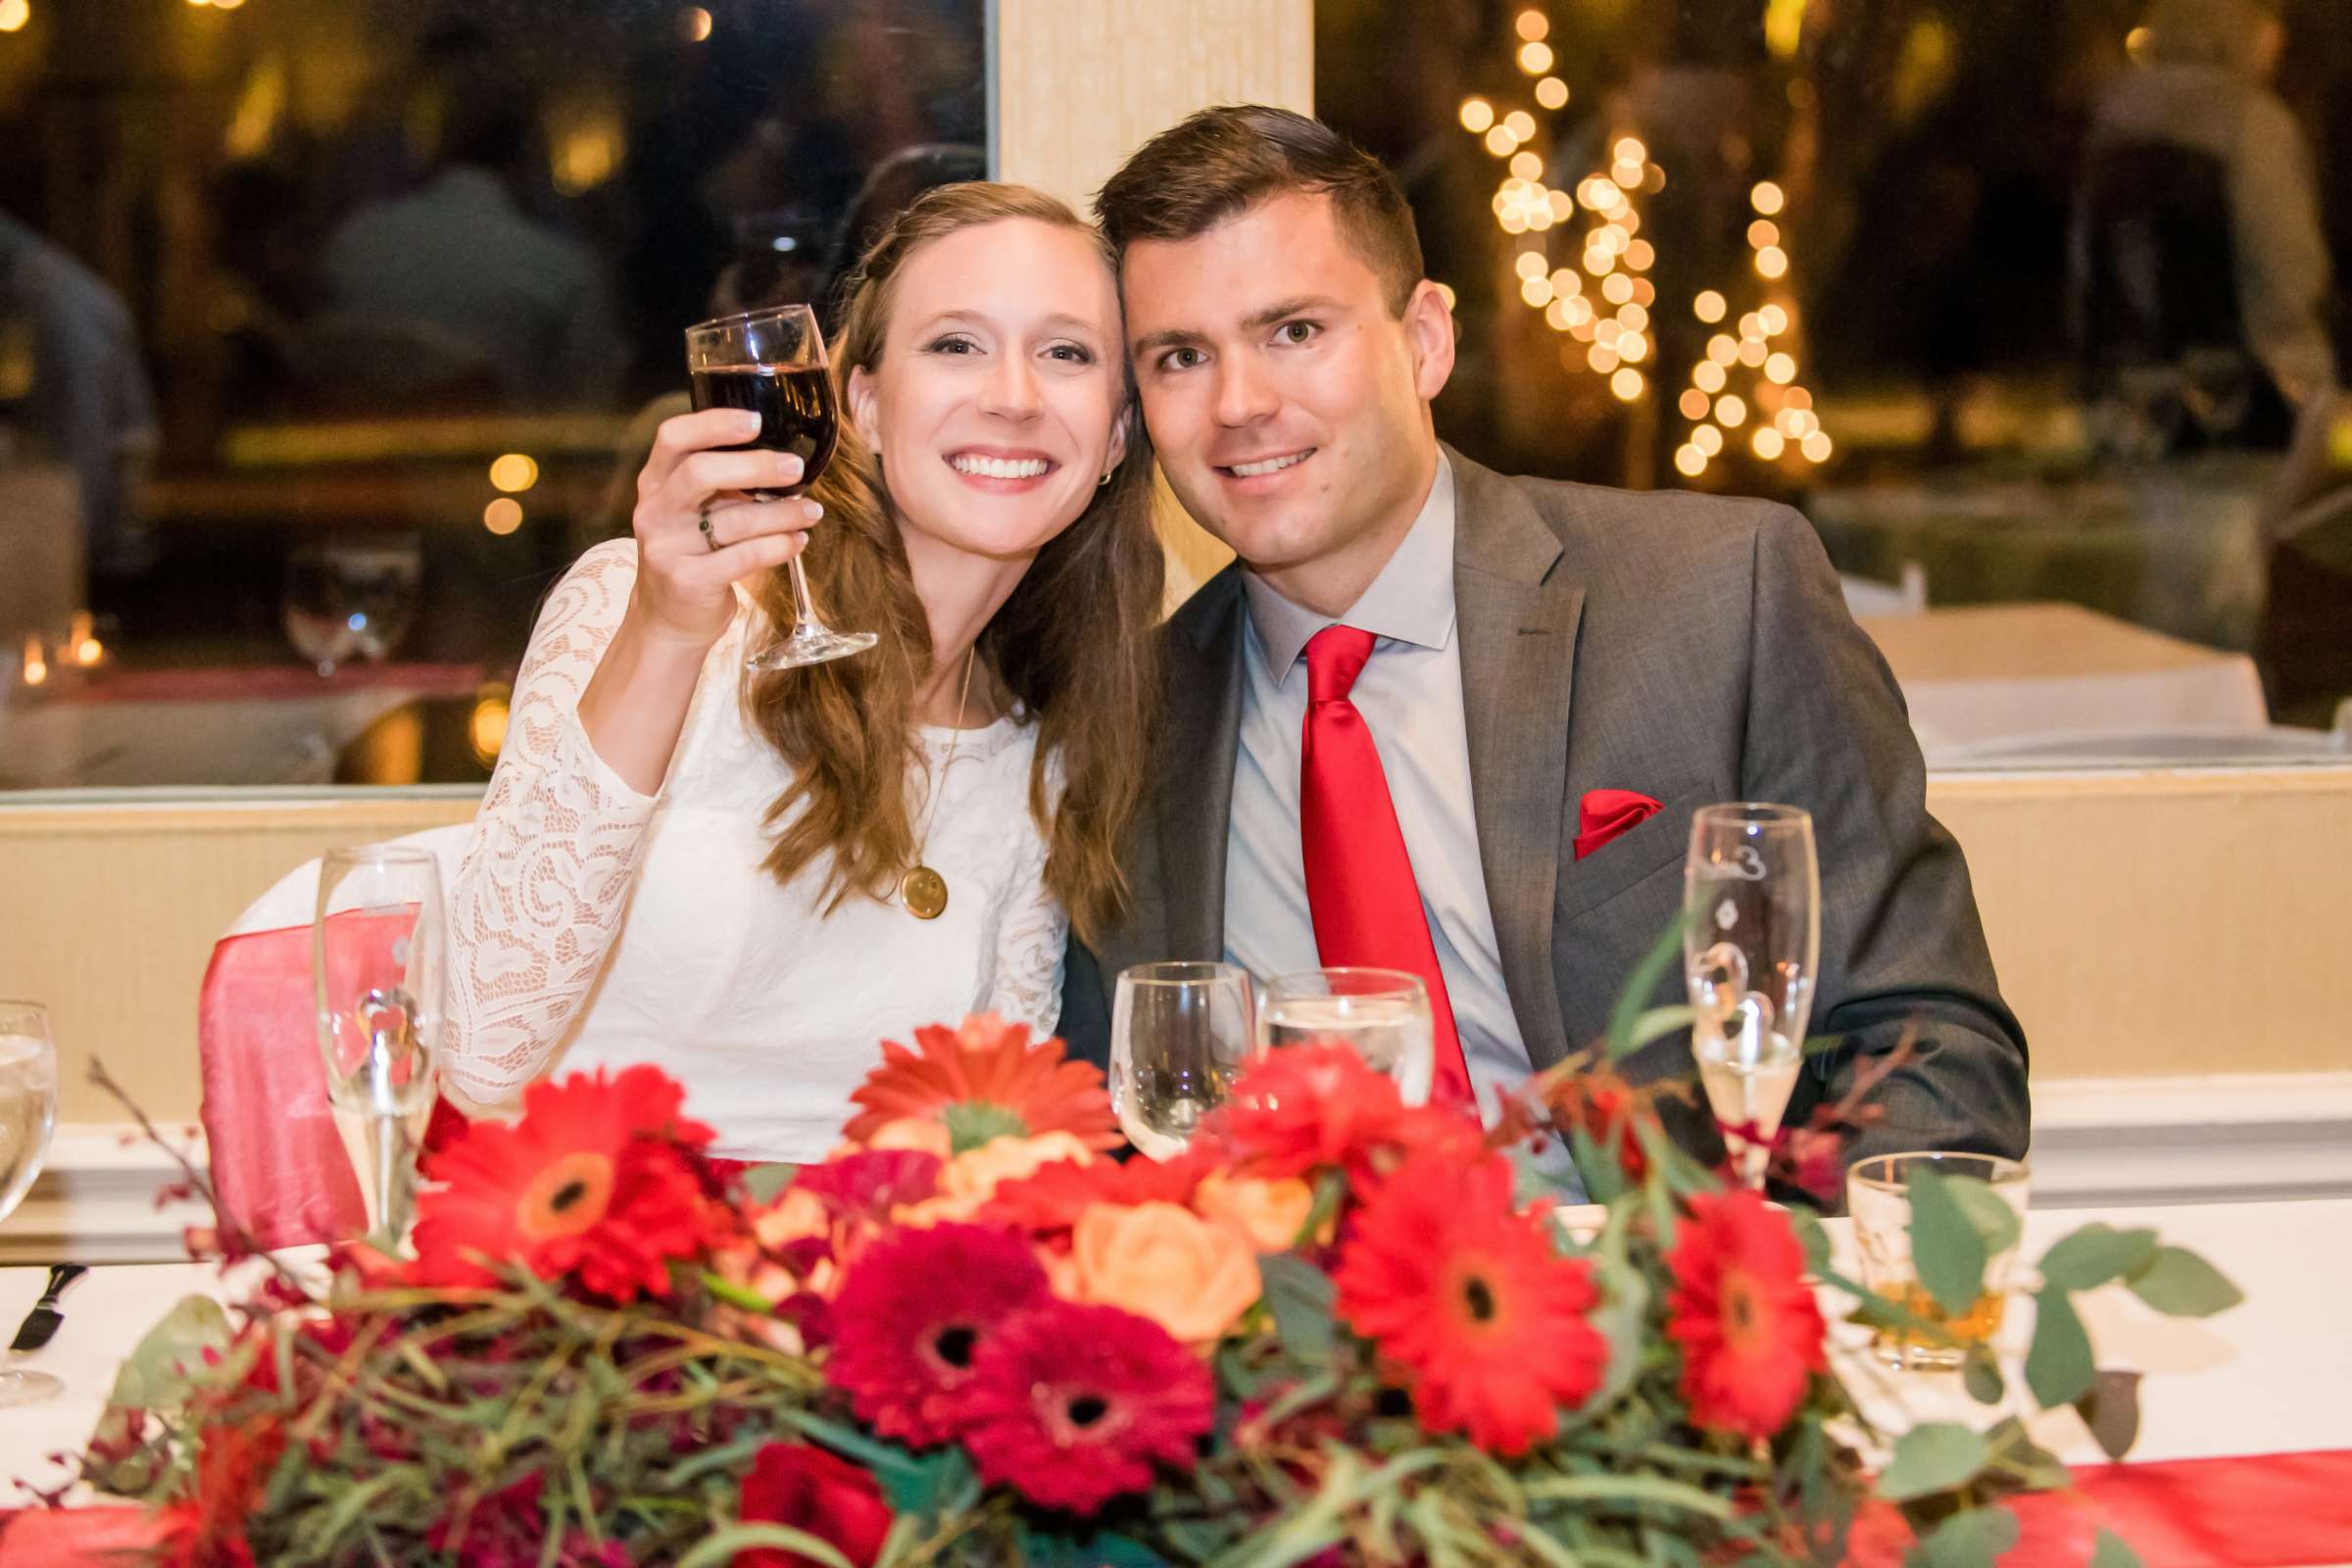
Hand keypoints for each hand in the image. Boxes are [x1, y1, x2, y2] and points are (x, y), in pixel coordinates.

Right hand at [627, 408, 824, 647]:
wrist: (667, 620)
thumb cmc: (692, 554)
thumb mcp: (692, 511)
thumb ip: (720, 483)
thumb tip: (783, 457)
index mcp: (655, 482)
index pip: (673, 437)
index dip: (714, 423)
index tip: (757, 420)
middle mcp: (654, 511)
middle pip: (701, 471)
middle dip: (756, 466)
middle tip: (795, 469)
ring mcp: (668, 547)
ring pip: (735, 519)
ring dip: (783, 513)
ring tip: (811, 511)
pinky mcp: (688, 581)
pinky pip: (745, 557)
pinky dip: (779, 546)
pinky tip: (798, 540)